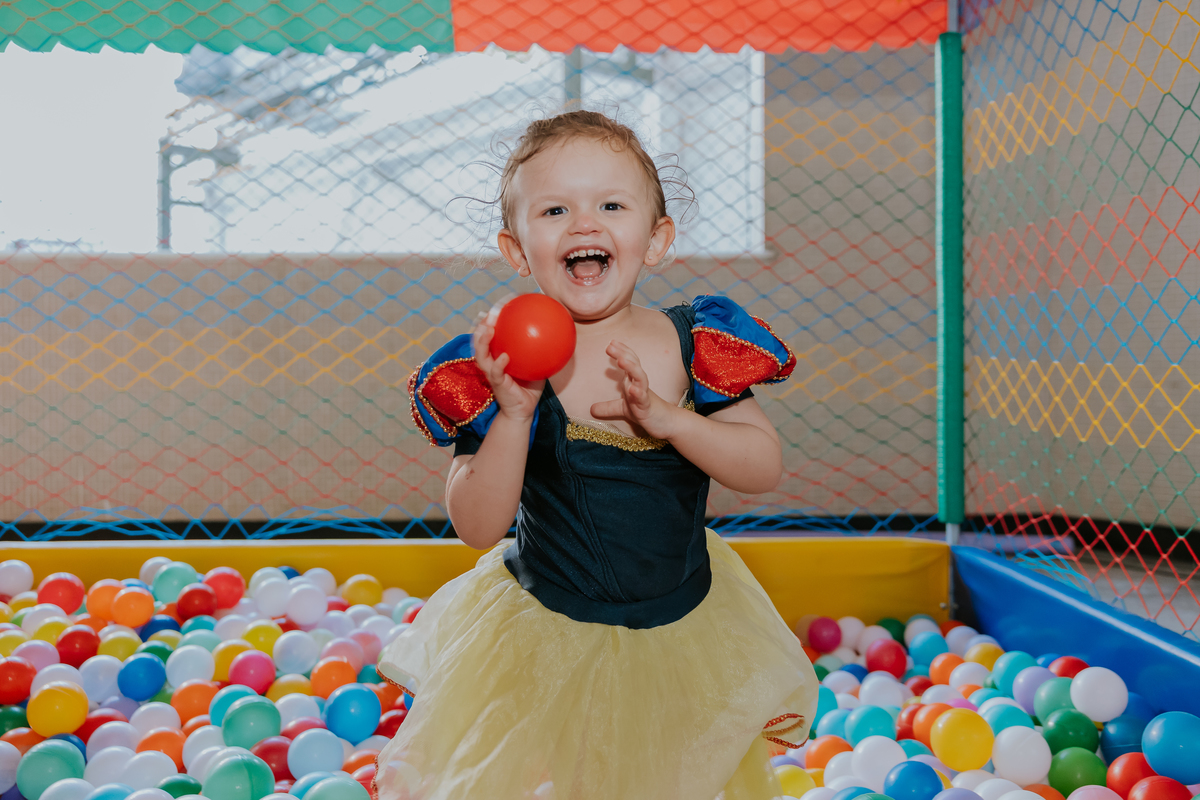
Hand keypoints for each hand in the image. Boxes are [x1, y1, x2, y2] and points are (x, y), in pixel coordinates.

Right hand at [472, 303, 543, 421]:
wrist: (523, 411)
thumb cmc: (530, 387)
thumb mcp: (537, 365)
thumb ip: (542, 351)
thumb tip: (558, 333)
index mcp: (499, 355)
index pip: (492, 335)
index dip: (492, 320)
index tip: (498, 305)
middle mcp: (492, 362)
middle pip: (480, 341)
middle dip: (481, 326)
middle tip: (488, 313)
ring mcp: (492, 373)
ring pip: (481, 355)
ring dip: (483, 342)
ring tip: (488, 329)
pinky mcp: (496, 384)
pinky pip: (495, 373)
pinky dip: (498, 364)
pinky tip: (504, 357)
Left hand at [589, 340, 679, 439]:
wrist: (667, 423)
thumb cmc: (645, 411)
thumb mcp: (623, 409)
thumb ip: (608, 407)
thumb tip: (591, 409)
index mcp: (633, 380)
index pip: (629, 361)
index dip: (621, 351)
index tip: (611, 342)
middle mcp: (640, 384)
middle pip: (633, 364)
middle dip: (623, 354)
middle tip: (610, 345)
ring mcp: (645, 394)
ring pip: (640, 378)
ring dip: (631, 368)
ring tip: (621, 360)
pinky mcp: (647, 407)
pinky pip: (643, 398)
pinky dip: (638, 392)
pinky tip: (632, 389)